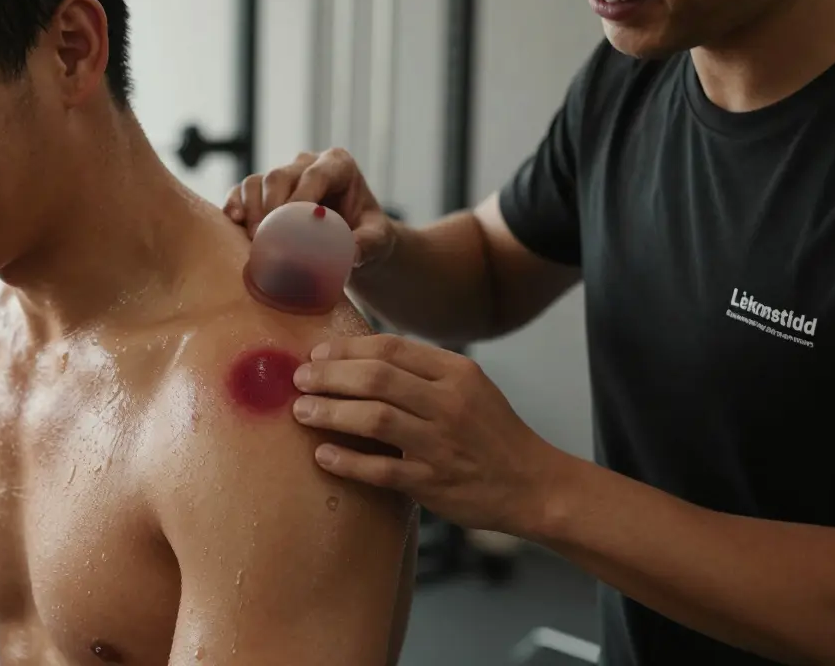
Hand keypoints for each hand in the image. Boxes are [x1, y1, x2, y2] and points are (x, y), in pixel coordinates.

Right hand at [224, 148, 395, 268]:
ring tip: (253, 239)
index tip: (291, 226)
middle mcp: (307, 163)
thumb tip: (351, 254)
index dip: (300, 197)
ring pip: (257, 181)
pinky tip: (232, 221)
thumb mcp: (377, 239)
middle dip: (270, 206)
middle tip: (266, 238)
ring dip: (251, 208)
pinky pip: (242, 191)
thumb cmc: (368, 234)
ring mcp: (284, 175)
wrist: (352, 239)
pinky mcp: (264, 190)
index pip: (315, 175)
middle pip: (280, 176)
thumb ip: (368, 244)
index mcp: (338, 165)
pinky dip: (235, 204)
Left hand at [290, 333, 572, 536]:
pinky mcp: (432, 483)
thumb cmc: (493, 433)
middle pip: (376, 379)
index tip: (318, 355)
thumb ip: (423, 371)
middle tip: (300, 380)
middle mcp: (448, 403)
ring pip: (374, 419)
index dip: (347, 349)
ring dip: (330, 413)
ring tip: (302, 412)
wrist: (534, 485)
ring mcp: (440, 444)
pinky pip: (380, 470)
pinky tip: (323, 454)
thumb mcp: (469, 387)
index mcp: (456, 372)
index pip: (391, 348)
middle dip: (330, 377)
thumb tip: (361, 358)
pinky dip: (348, 461)